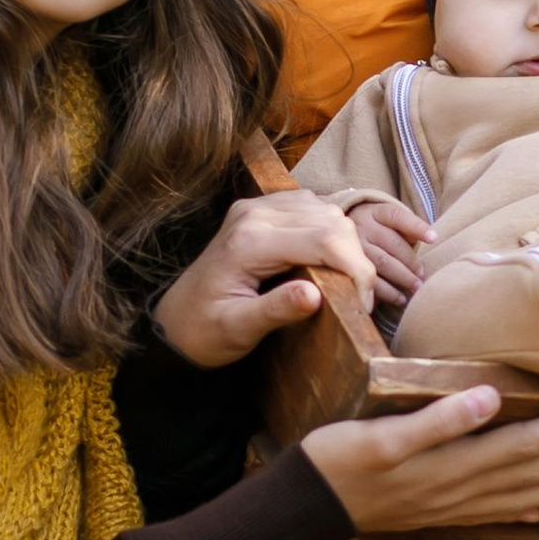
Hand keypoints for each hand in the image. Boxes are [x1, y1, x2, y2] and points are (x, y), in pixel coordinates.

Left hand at [150, 192, 379, 367]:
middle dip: (356, 258)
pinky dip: (330, 231)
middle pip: (331, 219)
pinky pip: (311, 207)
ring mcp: (256, 207)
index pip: (324, 239)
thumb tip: (314, 297)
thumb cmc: (204, 332)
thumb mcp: (238, 330)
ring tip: (346, 282)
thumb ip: (275, 311)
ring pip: (326, 208)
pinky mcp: (260, 210)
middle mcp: (253, 214)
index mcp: (249, 243)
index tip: (363, 304)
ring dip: (346, 243)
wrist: (176, 322)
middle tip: (358, 299)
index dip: (356, 269)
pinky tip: (328, 261)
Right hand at [300, 383, 538, 532]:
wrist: (306, 507)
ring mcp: (449, 506)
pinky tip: (538, 511)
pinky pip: (491, 514)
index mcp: (455, 464)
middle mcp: (460, 489)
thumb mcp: (383, 434)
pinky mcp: (435, 514)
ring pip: (521, 495)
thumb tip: (490, 396)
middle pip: (533, 471)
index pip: (526, 444)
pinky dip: (521, 510)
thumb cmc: (340, 459)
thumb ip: (439, 418)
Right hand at [349, 194, 432, 307]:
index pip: (398, 217)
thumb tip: (429, 240)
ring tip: (416, 288)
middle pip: (391, 244)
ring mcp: (353, 246)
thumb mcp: (389, 221)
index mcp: (377, 212)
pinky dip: (387, 292)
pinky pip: (369, 280)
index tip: (434, 238)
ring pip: (380, 263)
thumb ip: (407, 229)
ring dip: (401, 278)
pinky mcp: (348, 266)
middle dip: (410, 262)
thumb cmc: (378, 229)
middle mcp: (363, 226)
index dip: (417, 227)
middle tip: (422, 276)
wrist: (338, 231)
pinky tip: (399, 299)